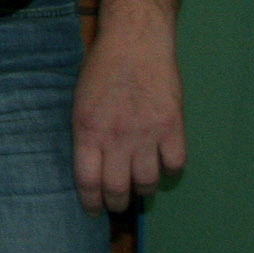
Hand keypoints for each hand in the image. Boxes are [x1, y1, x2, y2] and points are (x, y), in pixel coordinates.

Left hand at [73, 0, 186, 211]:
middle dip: (116, 202)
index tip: (92, 210)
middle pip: (117, 188)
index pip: (87, 180)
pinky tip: (161, 164)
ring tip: (138, 185)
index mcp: (87, 129)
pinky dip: (169, 170)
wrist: (135, 42)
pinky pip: (175, 165)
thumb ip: (85, 132)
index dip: (90, 201)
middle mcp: (116, 137)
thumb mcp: (79, 100)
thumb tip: (90, 163)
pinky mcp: (173, 127)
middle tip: (116, 203)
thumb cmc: (101, 67)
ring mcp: (147, 134)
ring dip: (142, 189)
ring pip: (147, 182)